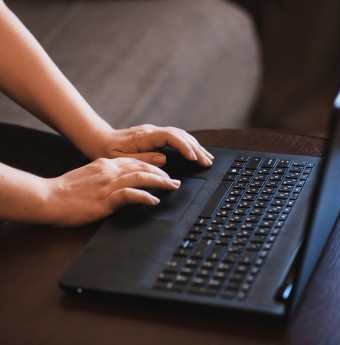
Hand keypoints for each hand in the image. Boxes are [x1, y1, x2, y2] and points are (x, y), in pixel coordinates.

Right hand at [46, 157, 180, 226]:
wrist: (48, 197)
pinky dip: (144, 197)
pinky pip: (130, 195)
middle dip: (162, 174)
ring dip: (160, 182)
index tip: (164, 173)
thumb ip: (106, 175)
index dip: (153, 166)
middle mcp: (110, 171)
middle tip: (175, 181)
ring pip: (141, 178)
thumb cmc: (67, 190)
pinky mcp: (105, 199)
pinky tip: (154, 201)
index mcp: (106, 165)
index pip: (135, 162)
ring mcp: (108, 184)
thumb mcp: (89, 176)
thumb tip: (121, 181)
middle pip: (142, 167)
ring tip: (172, 187)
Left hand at [91, 124, 213, 167]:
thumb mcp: (122, 159)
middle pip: (180, 135)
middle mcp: (152, 131)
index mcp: (145, 136)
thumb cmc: (109, 151)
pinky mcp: (156, 136)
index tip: (193, 158)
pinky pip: (176, 138)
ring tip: (207, 158)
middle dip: (196, 148)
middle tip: (207, 162)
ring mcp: (155, 132)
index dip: (184, 147)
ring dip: (195, 146)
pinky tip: (195, 152)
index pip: (170, 137)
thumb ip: (143, 159)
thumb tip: (164, 159)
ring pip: (180, 135)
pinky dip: (188, 145)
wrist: (100, 140)